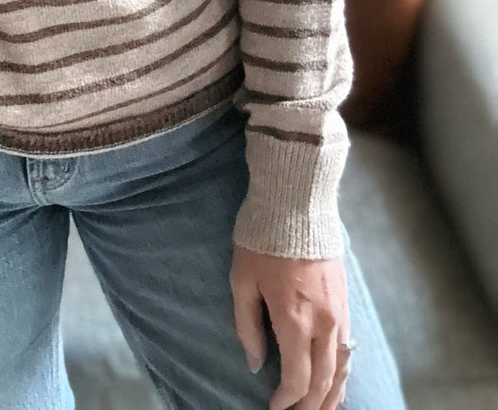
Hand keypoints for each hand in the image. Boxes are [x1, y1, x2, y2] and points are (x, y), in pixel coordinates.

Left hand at [230, 244, 351, 409]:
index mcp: (294, 321)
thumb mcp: (242, 281)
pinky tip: (338, 381)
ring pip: (342, 368)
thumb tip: (254, 363)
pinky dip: (344, 372)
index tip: (274, 408)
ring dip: (332, 395)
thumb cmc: (262, 240)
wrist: (297, 203)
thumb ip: (247, 326)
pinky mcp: (346, 302)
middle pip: (323, 381)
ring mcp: (339, 313)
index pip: (297, 378)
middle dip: (309, 405)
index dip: (286, 400)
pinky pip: (349, 348)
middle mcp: (323, 323)